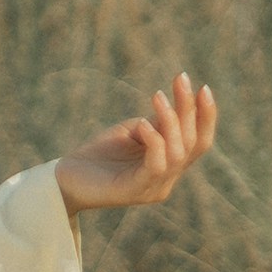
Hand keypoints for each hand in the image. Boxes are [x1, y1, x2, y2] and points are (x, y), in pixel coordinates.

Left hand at [55, 73, 216, 216]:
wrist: (65, 178)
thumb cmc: (99, 154)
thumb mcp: (132, 132)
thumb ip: (156, 124)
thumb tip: (175, 107)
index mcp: (170, 165)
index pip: (199, 141)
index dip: (206, 116)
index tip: (203, 87)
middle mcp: (167, 179)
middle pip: (193, 144)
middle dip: (190, 109)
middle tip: (180, 79)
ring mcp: (153, 187)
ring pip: (178, 154)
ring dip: (171, 122)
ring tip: (158, 96)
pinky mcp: (134, 191)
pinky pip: (155, 166)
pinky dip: (154, 142)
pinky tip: (143, 123)